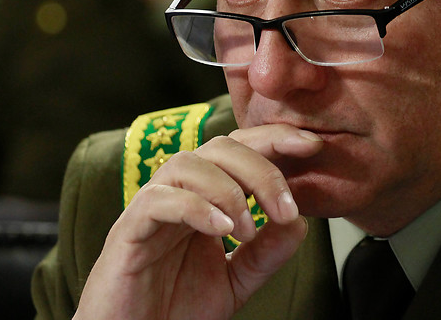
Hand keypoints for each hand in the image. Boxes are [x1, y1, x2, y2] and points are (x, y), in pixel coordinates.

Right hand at [73, 124, 324, 319]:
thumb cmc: (174, 310)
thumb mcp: (235, 281)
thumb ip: (266, 253)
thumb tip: (300, 222)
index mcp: (204, 197)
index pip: (241, 149)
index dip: (275, 139)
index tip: (313, 145)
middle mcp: (177, 192)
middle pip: (220, 147)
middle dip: (261, 169)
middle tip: (285, 208)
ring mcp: (150, 208)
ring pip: (188, 163)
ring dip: (228, 189)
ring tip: (248, 229)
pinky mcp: (127, 232)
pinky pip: (159, 201)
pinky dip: (196, 208)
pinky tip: (222, 230)